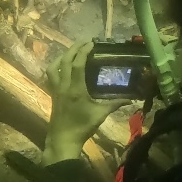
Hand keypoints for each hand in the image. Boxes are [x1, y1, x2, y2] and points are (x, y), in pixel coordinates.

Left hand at [45, 41, 130, 162]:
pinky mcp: (53, 94)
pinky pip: (50, 75)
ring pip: (54, 67)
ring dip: (62, 56)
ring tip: (71, 51)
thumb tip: (131, 99)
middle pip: (65, 61)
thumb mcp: (101, 115)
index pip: (77, 65)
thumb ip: (115, 104)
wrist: (63, 139)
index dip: (83, 52)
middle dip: (74, 49)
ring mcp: (56, 89)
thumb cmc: (83, 127)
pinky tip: (62, 66)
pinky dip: (55, 66)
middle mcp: (64, 86)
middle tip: (84, 42)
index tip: (91, 44)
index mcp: (76, 89)